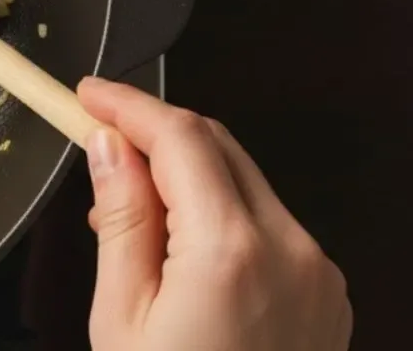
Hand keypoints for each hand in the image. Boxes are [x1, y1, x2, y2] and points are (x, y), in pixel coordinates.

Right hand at [79, 77, 350, 350]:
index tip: (87, 94)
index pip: (179, 137)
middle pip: (218, 146)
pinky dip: (221, 212)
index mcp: (232, 252)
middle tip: (96, 139)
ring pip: (245, 181)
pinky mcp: (326, 293)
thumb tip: (108, 147)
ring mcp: (318, 272)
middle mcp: (291, 250)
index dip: (128, 104)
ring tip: (128, 211)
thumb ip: (122, 221)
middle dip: (155, 132)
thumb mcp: (122, 318)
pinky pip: (269, 223)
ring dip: (186, 173)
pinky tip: (179, 245)